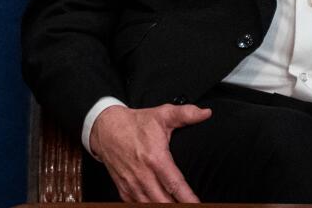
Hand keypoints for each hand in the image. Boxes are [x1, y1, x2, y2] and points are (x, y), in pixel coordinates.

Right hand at [90, 103, 211, 202]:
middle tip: (190, 206)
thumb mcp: (161, 115)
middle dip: (177, 206)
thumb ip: (186, 114)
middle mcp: (143, 174)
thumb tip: (206, 113)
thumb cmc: (135, 123)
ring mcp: (132, 184)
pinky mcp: (124, 189)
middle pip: (163, 201)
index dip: (188, 199)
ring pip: (149, 206)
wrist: (105, 128)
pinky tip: (157, 204)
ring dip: (163, 207)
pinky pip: (136, 206)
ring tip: (176, 205)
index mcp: (155, 158)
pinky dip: (147, 207)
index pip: (175, 185)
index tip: (197, 204)